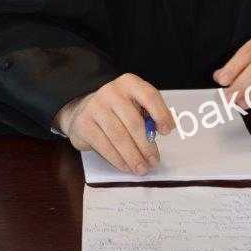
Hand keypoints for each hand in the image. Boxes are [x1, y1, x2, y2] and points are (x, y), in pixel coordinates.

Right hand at [51, 73, 175, 174]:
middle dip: (146, 146)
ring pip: (119, 137)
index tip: (167, 131)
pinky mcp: (84, 124)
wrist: (84, 109)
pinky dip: (118, 160)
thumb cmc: (117, 109)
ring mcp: (95, 107)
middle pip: (134, 122)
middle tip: (154, 161)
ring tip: (142, 168)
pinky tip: (126, 166)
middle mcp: (111, 92)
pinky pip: (105, 146)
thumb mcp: (134, 104)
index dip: (161, 114)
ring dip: (133, 157)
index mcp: (129, 83)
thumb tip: (164, 129)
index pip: (149, 96)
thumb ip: (149, 114)